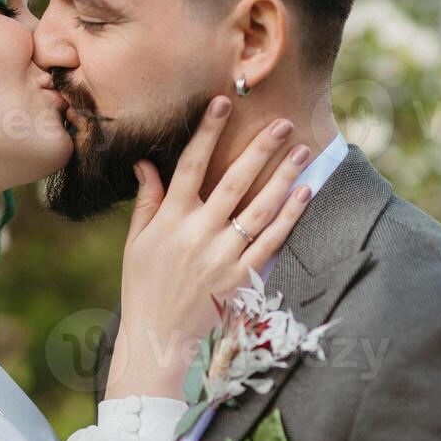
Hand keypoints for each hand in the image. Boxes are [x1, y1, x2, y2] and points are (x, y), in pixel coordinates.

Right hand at [107, 95, 314, 400]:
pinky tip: (303, 192)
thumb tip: (144, 163)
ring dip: (283, 176)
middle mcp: (197, 233)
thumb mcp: (136, 242)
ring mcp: (222, 256)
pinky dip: (289, 216)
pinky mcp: (242, 278)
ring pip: (259, 208)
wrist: (157, 337)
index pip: (189, 165)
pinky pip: (271, 241)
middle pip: (234, 181)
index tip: (222, 103)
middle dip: (259, 149)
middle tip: (282, 122)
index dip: (207, 133)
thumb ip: (147, 201)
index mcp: (169, 219)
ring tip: (302, 150)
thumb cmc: (143, 286)